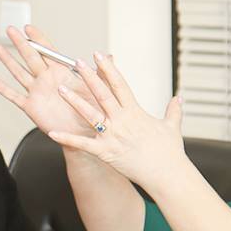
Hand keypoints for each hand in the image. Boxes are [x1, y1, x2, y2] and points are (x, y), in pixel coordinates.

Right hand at [0, 25, 101, 137]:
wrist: (86, 134)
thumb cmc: (93, 112)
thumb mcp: (99, 89)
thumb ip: (101, 72)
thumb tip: (109, 55)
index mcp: (61, 72)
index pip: (47, 51)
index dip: (38, 38)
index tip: (28, 27)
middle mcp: (46, 80)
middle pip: (30, 57)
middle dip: (20, 43)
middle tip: (9, 29)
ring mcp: (37, 93)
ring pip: (19, 73)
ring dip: (8, 61)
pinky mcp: (32, 107)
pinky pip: (14, 96)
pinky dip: (3, 89)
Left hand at [47, 51, 186, 187]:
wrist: (167, 174)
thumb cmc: (170, 153)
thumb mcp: (172, 127)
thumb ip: (173, 111)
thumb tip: (178, 99)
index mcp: (135, 112)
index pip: (120, 84)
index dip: (108, 69)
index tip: (100, 56)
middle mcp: (122, 121)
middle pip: (103, 94)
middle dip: (89, 77)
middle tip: (78, 62)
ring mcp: (113, 136)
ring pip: (90, 115)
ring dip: (75, 101)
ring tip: (61, 88)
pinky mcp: (106, 152)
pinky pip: (83, 144)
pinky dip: (67, 138)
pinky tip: (52, 132)